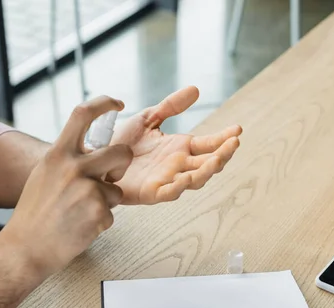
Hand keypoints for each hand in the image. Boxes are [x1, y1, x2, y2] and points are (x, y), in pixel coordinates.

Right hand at [0, 96, 132, 274]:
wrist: (25, 248)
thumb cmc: (34, 214)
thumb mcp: (45, 175)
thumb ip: (67, 160)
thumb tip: (92, 151)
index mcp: (58, 154)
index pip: (82, 114)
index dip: (104, 103)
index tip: (117, 103)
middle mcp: (73, 167)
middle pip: (121, 152)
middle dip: (123, 165)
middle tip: (113, 177)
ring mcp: (87, 190)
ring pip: (117, 190)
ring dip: (106, 203)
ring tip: (80, 213)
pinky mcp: (98, 212)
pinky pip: (112, 214)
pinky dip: (99, 223)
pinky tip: (79, 227)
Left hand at [111, 86, 241, 204]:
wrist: (95, 158)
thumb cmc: (121, 142)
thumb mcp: (148, 118)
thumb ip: (171, 106)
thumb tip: (196, 89)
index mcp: (180, 148)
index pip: (209, 144)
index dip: (224, 138)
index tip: (237, 129)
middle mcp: (178, 165)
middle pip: (208, 163)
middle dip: (223, 154)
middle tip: (234, 143)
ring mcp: (166, 180)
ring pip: (194, 179)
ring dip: (207, 171)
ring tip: (218, 159)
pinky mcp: (151, 192)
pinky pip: (169, 192)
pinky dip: (180, 186)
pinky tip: (189, 177)